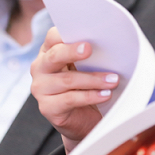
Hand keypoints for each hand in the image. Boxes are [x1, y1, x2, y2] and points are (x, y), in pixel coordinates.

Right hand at [30, 27, 119, 152]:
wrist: (84, 119)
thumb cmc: (87, 87)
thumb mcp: (88, 67)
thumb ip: (91, 56)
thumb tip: (111, 44)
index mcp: (50, 51)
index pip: (53, 37)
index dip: (65, 34)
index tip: (81, 35)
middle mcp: (41, 67)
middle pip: (54, 56)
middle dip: (72, 52)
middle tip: (89, 49)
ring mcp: (41, 88)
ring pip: (67, 80)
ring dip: (94, 79)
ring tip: (113, 80)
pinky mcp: (47, 107)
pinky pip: (70, 99)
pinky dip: (90, 96)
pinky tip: (105, 95)